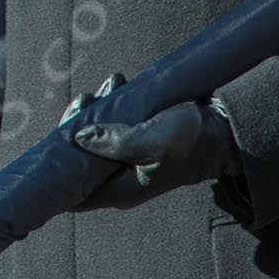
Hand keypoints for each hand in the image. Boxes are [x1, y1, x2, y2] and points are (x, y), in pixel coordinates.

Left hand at [73, 98, 241, 209]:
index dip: (58, 170)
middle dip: (76, 128)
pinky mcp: (137, 145)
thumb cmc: (190, 141)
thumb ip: (113, 142)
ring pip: (95, 140)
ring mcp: (128, 163)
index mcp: (121, 189)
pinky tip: (117, 86)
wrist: (225, 132)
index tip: (53, 138)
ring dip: (94, 112)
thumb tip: (79, 138)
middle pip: (80, 160)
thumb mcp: (150, 142)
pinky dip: (110, 107)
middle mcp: (120, 180)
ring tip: (106, 86)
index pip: (74, 192)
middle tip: (85, 99)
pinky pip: (112, 128)